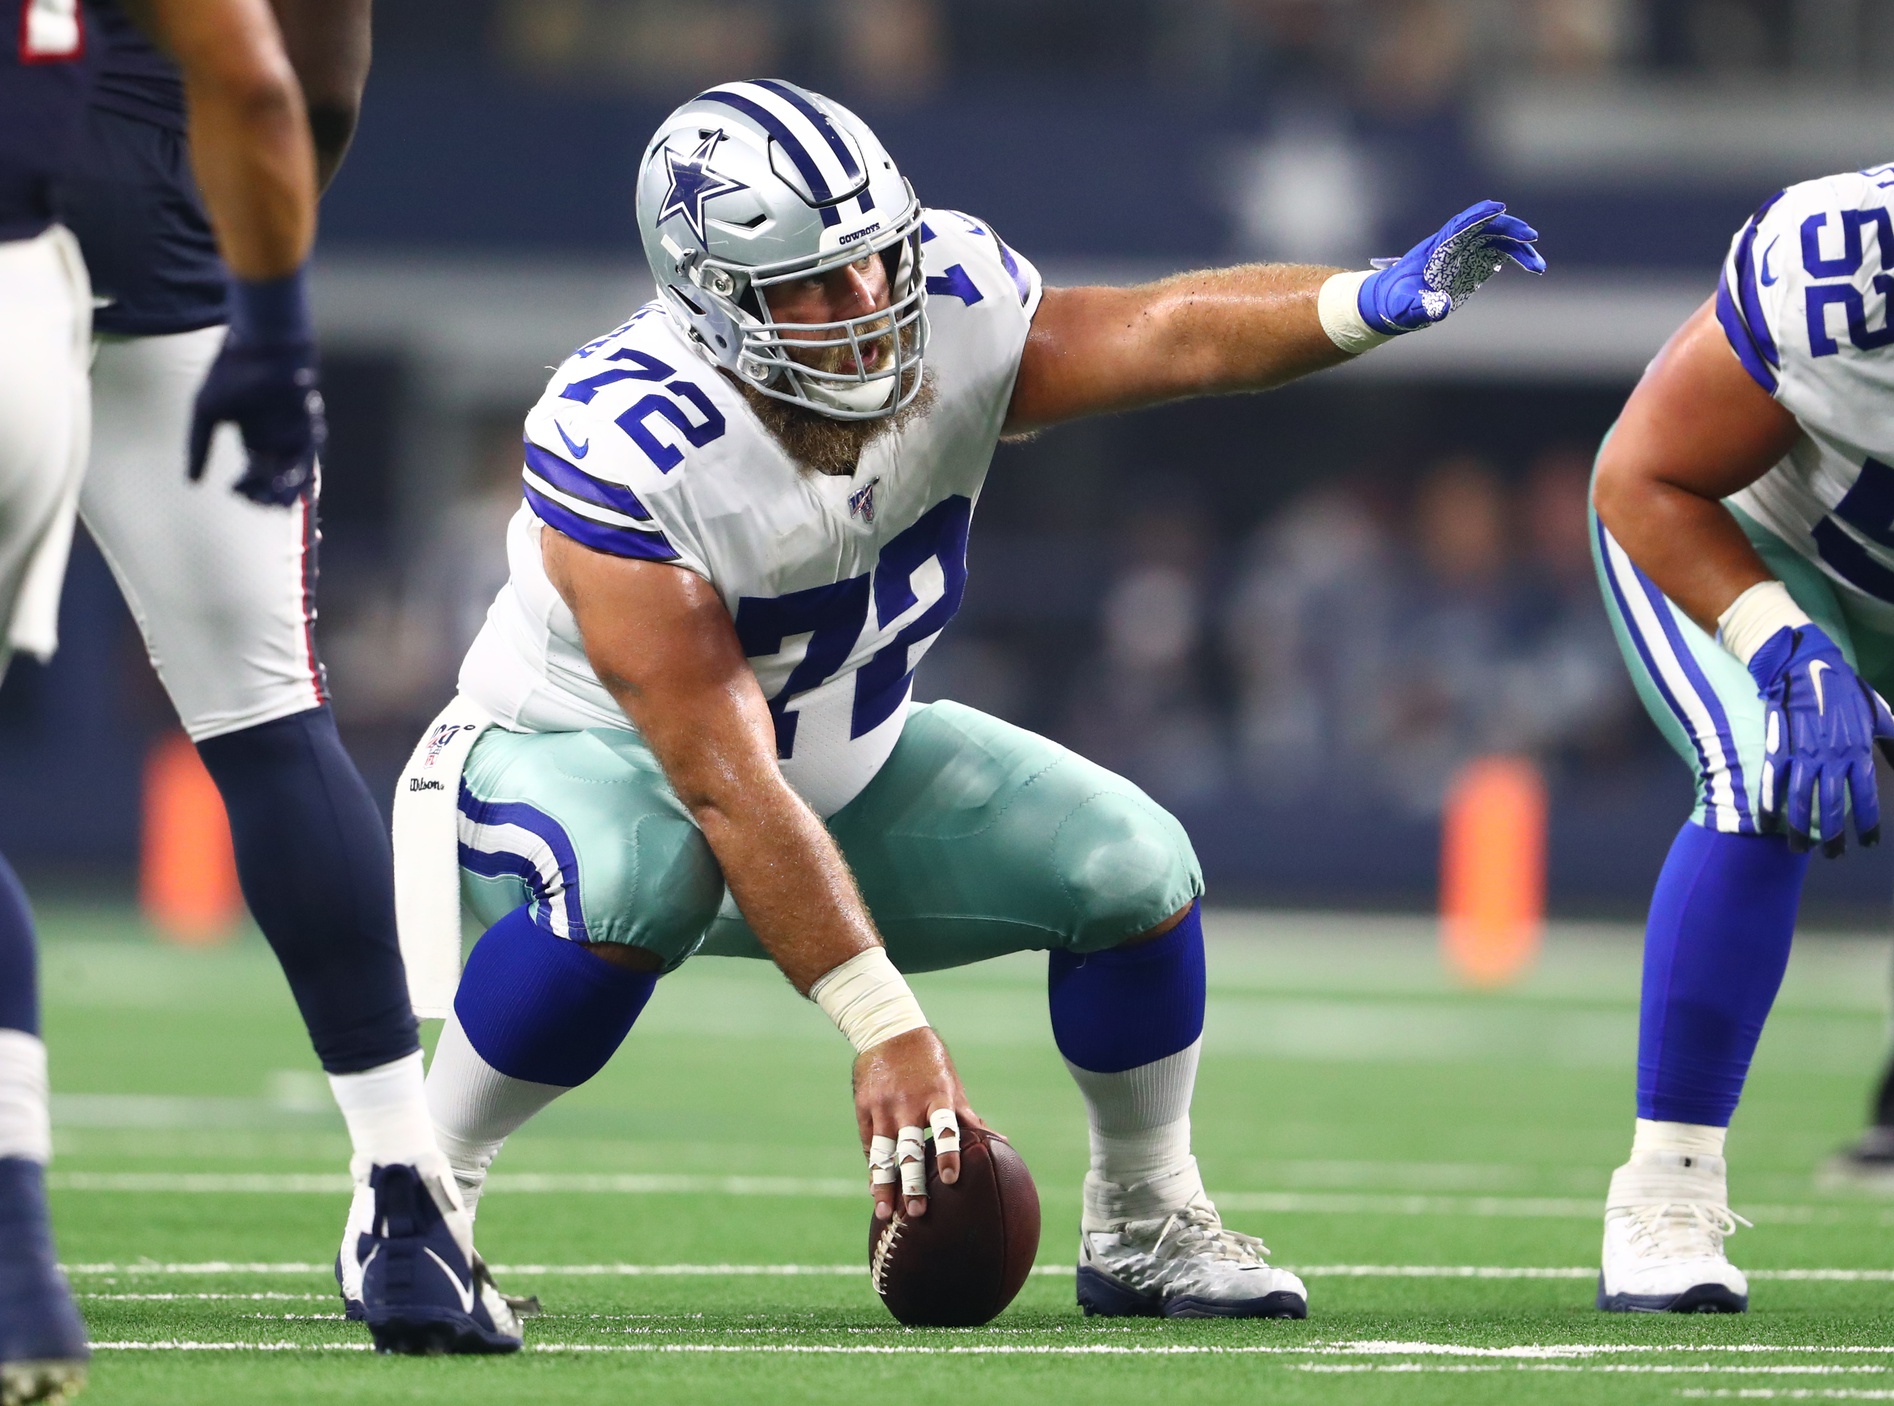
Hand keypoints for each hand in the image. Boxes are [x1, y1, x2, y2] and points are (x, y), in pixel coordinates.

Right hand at [187, 336, 325, 506]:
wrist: (253, 343)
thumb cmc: (229, 374)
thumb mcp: (205, 412)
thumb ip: (199, 447)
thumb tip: (191, 482)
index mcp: (256, 440)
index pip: (257, 476)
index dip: (249, 489)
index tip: (233, 489)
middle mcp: (279, 439)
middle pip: (281, 479)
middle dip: (271, 495)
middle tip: (259, 501)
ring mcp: (294, 430)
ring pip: (297, 469)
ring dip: (286, 485)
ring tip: (272, 494)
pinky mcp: (307, 419)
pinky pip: (307, 448)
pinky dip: (296, 465)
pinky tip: (283, 474)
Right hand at [853, 1027, 983, 1222]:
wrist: (889, 1030)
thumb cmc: (930, 1063)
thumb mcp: (951, 1085)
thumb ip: (968, 1117)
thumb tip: (1002, 1142)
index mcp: (936, 1096)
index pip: (944, 1128)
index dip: (947, 1153)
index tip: (949, 1179)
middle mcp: (907, 1104)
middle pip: (908, 1149)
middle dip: (912, 1183)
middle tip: (917, 1213)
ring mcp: (882, 1107)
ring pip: (882, 1153)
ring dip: (883, 1185)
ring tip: (884, 1213)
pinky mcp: (864, 1108)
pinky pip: (868, 1144)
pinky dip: (873, 1168)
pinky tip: (876, 1189)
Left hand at [1358, 199, 1544, 334]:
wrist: (1390, 304)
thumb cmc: (1393, 303)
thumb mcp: (1402, 308)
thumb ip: (1418, 308)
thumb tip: (1441, 308)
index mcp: (1435, 249)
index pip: (1459, 226)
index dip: (1478, 215)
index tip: (1499, 207)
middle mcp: (1452, 246)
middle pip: (1485, 228)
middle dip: (1509, 228)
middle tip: (1531, 238)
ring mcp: (1464, 254)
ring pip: (1496, 241)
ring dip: (1519, 248)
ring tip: (1538, 267)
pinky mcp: (1471, 265)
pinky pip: (1498, 254)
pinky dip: (1516, 258)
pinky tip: (1533, 267)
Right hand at [1750, 623, 1893, 854]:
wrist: (1805, 665)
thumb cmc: (1845, 690)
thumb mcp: (1879, 715)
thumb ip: (1892, 739)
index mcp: (1857, 751)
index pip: (1865, 796)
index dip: (1867, 822)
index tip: (1867, 842)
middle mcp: (1830, 757)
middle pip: (1831, 805)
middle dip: (1833, 835)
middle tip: (1833, 855)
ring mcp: (1802, 753)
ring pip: (1801, 798)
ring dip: (1799, 827)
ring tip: (1799, 849)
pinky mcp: (1777, 746)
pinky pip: (1773, 780)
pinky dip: (1769, 802)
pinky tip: (1768, 821)